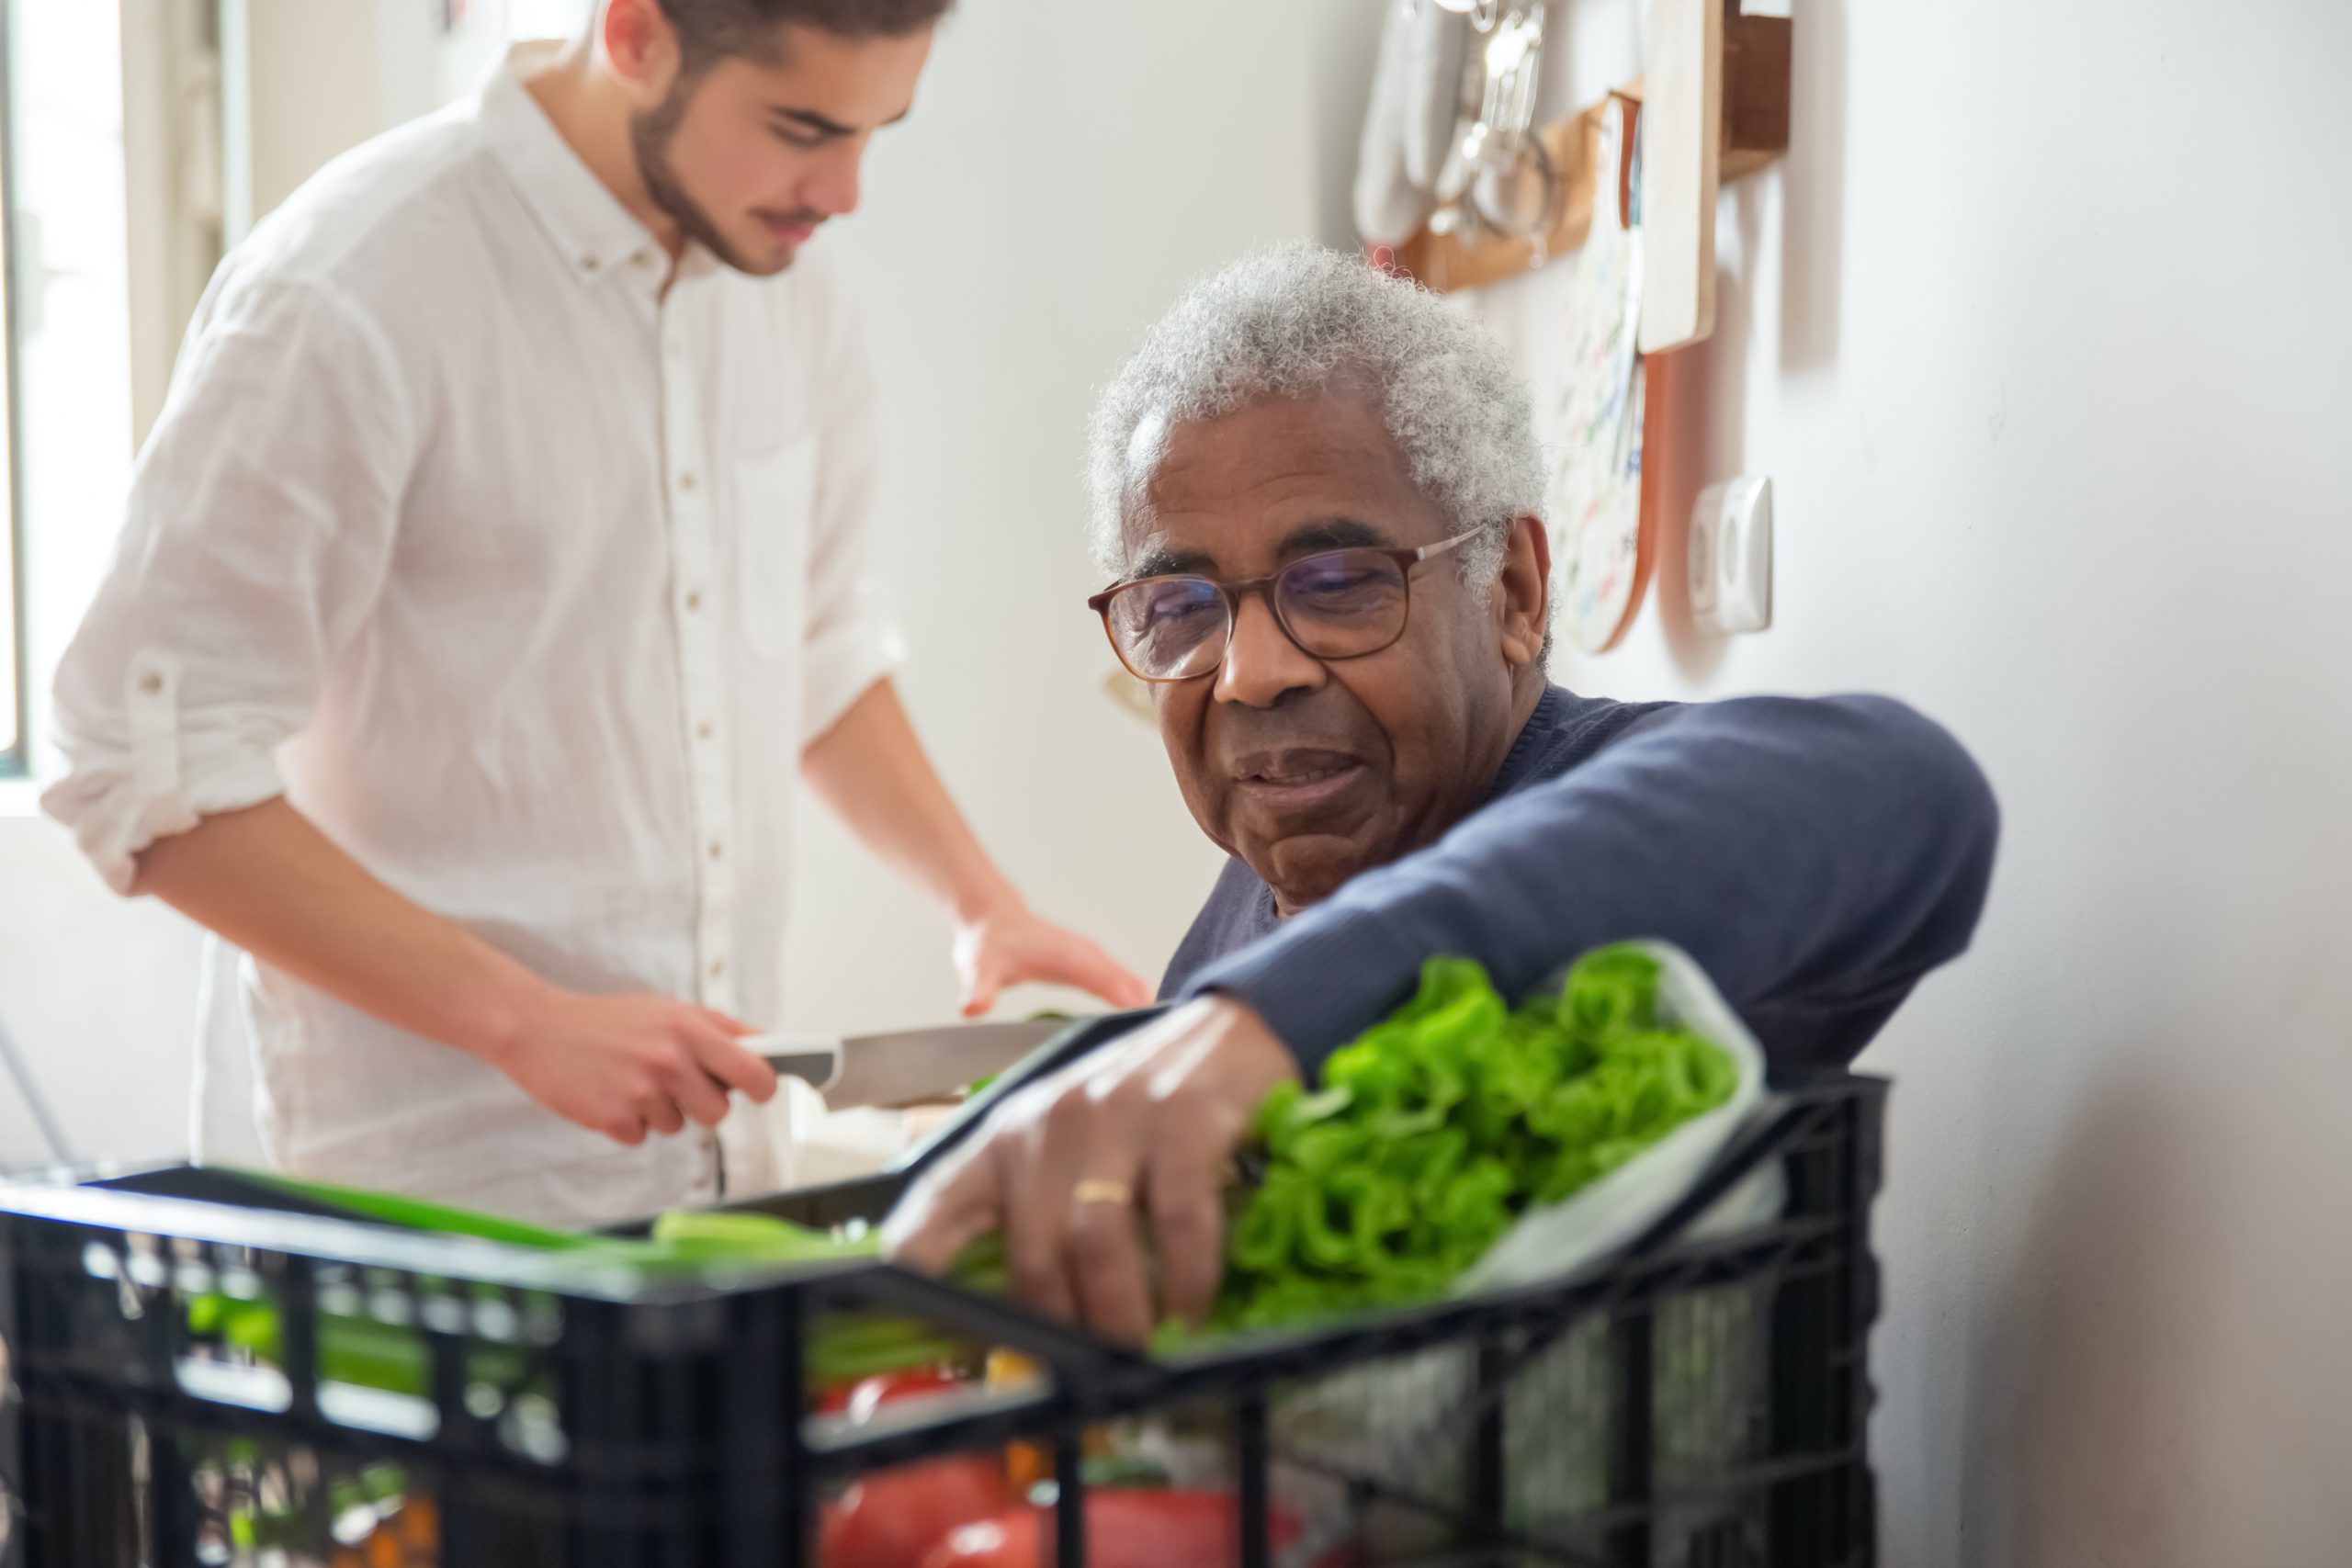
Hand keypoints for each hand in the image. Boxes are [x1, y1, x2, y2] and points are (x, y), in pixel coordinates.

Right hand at [488, 988, 779, 1146]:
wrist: (537, 1029)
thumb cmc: (607, 1019)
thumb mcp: (667, 1009)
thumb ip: (718, 1027)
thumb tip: (762, 1044)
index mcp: (689, 1030)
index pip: (753, 1072)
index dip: (762, 1087)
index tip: (759, 1091)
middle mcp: (670, 1061)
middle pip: (718, 1112)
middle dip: (702, 1104)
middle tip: (676, 1085)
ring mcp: (641, 1092)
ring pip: (678, 1126)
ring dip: (661, 1111)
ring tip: (632, 1081)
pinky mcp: (613, 1119)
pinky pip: (642, 1136)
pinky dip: (629, 1122)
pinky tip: (610, 1093)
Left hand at [884, 996, 1298, 1344]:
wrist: (1229, 1032)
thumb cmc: (1139, 1108)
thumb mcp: (1070, 1150)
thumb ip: (1038, 1219)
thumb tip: (1020, 1328)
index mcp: (1004, 1138)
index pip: (936, 1205)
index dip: (914, 1267)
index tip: (904, 1325)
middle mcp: (1047, 1122)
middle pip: (1031, 1250)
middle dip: (1057, 1329)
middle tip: (1084, 1376)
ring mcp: (1114, 1115)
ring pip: (1095, 1241)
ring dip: (1117, 1315)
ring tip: (1136, 1356)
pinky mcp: (1180, 1117)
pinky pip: (1175, 1218)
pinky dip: (1185, 1278)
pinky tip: (1193, 1311)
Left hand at [952, 901, 1151, 1016]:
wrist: (992, 921)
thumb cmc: (987, 945)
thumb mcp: (977, 969)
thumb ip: (978, 990)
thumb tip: (973, 1008)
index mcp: (1066, 956)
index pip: (1104, 978)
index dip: (1126, 999)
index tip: (1147, 1020)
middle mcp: (1086, 955)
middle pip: (1126, 982)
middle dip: (1146, 1008)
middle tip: (1167, 1039)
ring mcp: (1092, 958)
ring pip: (1130, 982)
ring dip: (1146, 1006)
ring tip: (1166, 1036)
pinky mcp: (1092, 965)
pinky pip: (1123, 982)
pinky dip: (1137, 999)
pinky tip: (1147, 1021)